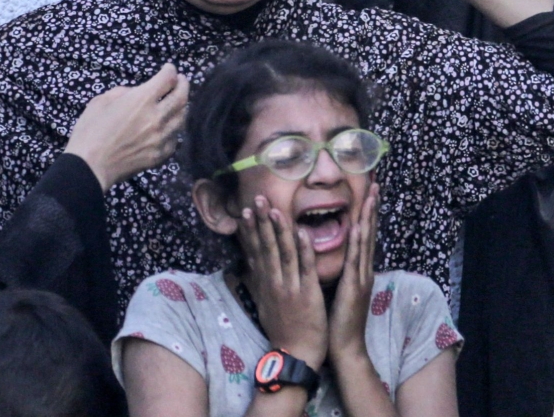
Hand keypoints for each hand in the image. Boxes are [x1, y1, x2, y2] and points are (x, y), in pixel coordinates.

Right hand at [64, 64, 187, 190]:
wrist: (91, 166)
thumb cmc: (90, 131)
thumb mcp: (101, 101)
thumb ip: (124, 92)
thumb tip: (136, 93)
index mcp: (142, 100)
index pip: (167, 79)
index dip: (170, 70)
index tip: (169, 69)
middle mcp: (157, 117)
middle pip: (181, 97)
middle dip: (183, 85)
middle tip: (181, 80)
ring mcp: (161, 138)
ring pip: (181, 118)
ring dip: (182, 107)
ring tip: (178, 102)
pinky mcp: (160, 155)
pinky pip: (174, 139)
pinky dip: (174, 129)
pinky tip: (170, 126)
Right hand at [239, 196, 327, 370]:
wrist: (295, 354)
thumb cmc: (283, 329)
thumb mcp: (265, 303)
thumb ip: (260, 280)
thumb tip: (251, 263)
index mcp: (265, 283)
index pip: (255, 250)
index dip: (250, 230)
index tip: (245, 210)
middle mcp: (274, 282)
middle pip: (266, 246)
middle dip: (261, 221)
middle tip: (256, 198)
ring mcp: (290, 287)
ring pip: (283, 253)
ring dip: (279, 229)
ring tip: (274, 208)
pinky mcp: (308, 294)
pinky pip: (305, 268)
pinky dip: (304, 249)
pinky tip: (302, 232)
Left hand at [327, 182, 378, 364]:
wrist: (344, 346)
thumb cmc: (337, 319)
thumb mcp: (340, 288)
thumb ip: (341, 270)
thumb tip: (336, 253)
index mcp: (358, 270)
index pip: (363, 235)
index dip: (366, 212)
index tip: (368, 191)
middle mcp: (363, 270)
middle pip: (369, 232)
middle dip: (372, 207)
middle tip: (376, 183)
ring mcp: (361, 277)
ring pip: (366, 241)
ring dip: (369, 217)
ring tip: (372, 195)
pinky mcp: (354, 286)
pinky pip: (356, 260)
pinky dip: (359, 242)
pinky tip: (360, 225)